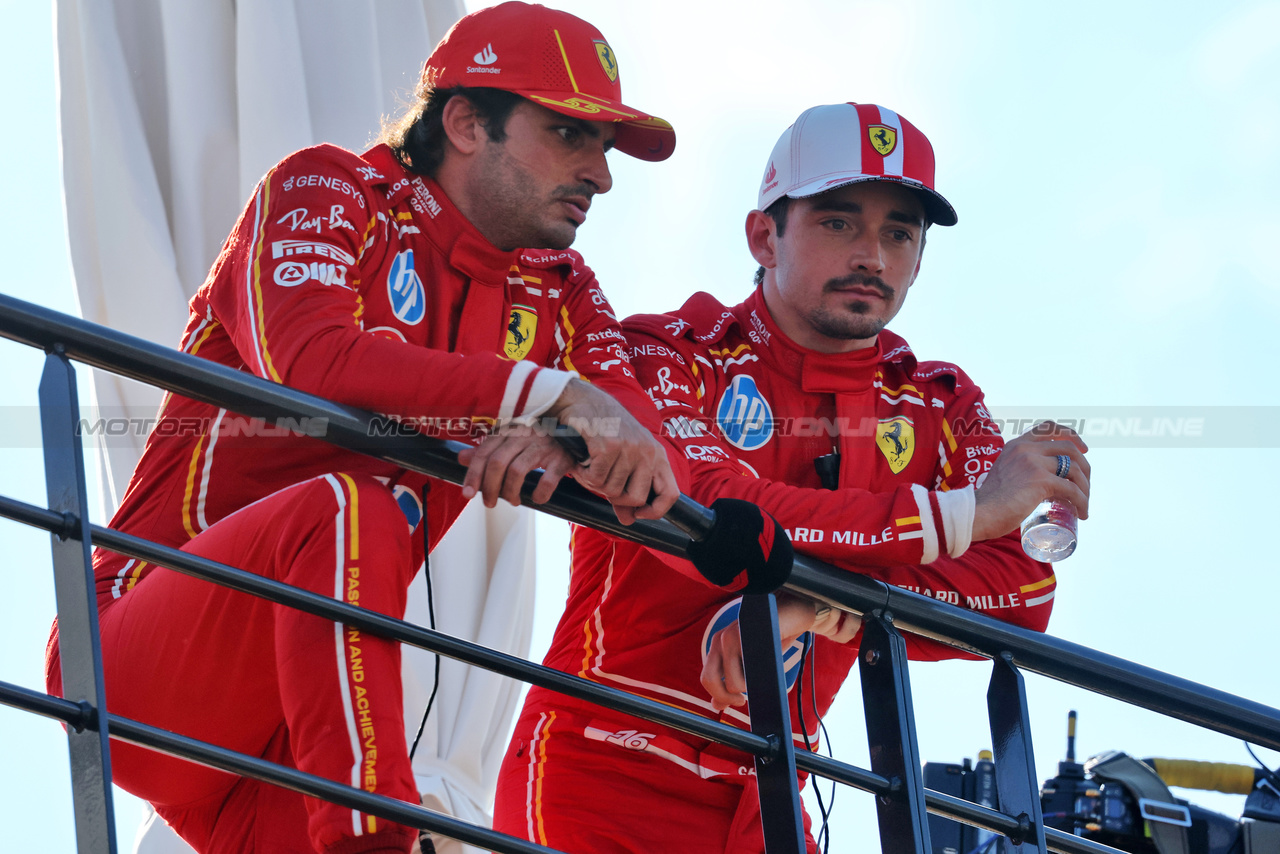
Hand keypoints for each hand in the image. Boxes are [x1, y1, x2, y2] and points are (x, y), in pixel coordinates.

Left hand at [458, 423, 577, 508]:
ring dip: (511, 492)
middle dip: (490, 488)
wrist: (574, 434)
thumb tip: (461, 458)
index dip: (473, 475)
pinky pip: (548, 479)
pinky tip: (536, 499)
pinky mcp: (561, 457)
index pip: (484, 453)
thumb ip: (486, 451)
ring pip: (517, 470)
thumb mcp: (510, 442)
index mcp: (508, 431)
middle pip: (498, 462)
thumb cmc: (536, 441)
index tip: (467, 494)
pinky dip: (540, 493)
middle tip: (489, 503)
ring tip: (512, 501)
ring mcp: (543, 445)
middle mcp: (524, 435)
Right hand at [546, 378, 679, 524]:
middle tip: (600, 482)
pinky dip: (584, 476)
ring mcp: (629, 448)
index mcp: (657, 455)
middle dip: (614, 498)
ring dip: (593, 484)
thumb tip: (629, 522)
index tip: (636, 514)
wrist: (582, 399)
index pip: (671, 495)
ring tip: (588, 466)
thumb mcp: (623, 458)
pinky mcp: (608, 446)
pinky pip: (595, 480)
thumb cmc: (604, 429)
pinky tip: (581, 462)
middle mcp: (647, 452)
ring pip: (611, 491)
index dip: (655, 512)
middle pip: (636, 498)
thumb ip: (626, 489)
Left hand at [700, 594, 817, 711]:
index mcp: (718, 645)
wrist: (792, 612)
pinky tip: (767, 670)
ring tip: (761, 678)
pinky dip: (760, 677)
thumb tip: (716, 705)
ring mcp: (734, 635)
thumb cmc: (771, 638)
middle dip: (728, 697)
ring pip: (733, 681)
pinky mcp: (751, 634)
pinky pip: (751, 668)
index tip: (738, 700)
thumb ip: (730, 681)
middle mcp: (721, 639)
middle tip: (743, 699)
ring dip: (750, 688)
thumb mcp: (748, 662)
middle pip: (711, 680)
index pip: (707, 678)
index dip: (720, 696)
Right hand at [972, 421, 1090, 540]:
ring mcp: (1033, 462)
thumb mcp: (1004, 475)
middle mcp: (1025, 448)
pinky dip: (1082, 502)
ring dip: (1085, 487)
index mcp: (1016, 445)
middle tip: (1086, 484)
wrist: (978, 513)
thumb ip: (1018, 471)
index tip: (1082, 448)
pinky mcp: (1040, 480)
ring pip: (1075, 469)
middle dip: (1085, 466)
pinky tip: (1082, 513)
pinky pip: (1072, 489)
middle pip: (1069, 448)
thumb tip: (1036, 485)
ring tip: (1084, 504)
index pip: (1048, 428)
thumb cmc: (990, 503)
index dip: (1070, 435)